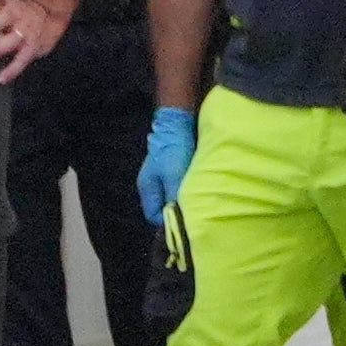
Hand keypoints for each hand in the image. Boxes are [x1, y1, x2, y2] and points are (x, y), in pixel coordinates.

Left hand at [0, 0, 67, 80]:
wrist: (49, 18)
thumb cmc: (16, 15)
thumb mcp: (6, 5)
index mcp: (9, 3)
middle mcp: (18, 16)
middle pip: (5, 18)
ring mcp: (26, 32)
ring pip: (13, 40)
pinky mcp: (32, 48)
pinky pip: (21, 60)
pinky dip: (11, 70)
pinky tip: (0, 78)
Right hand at [137, 105, 197, 224]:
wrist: (178, 122)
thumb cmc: (173, 150)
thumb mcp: (174, 177)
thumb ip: (173, 199)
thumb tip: (176, 221)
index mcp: (147, 189)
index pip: (154, 217)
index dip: (168, 223)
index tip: (185, 223)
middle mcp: (152, 186)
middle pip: (163, 209)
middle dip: (177, 212)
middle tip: (194, 214)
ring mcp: (161, 177)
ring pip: (172, 198)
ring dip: (184, 201)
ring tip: (198, 202)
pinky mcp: (172, 170)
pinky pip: (178, 188)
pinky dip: (188, 190)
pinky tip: (198, 189)